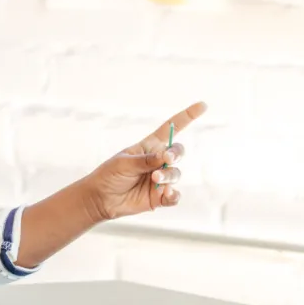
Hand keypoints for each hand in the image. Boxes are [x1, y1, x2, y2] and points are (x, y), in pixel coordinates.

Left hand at [86, 102, 206, 221]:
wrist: (101, 199)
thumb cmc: (109, 175)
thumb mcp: (124, 163)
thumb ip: (145, 160)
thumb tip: (165, 158)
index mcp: (149, 146)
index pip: (171, 128)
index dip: (187, 116)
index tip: (202, 105)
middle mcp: (158, 161)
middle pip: (178, 152)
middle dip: (176, 154)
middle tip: (167, 159)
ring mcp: (160, 179)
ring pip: (176, 174)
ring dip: (168, 175)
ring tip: (155, 179)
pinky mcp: (159, 197)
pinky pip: (174, 196)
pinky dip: (173, 195)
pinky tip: (167, 193)